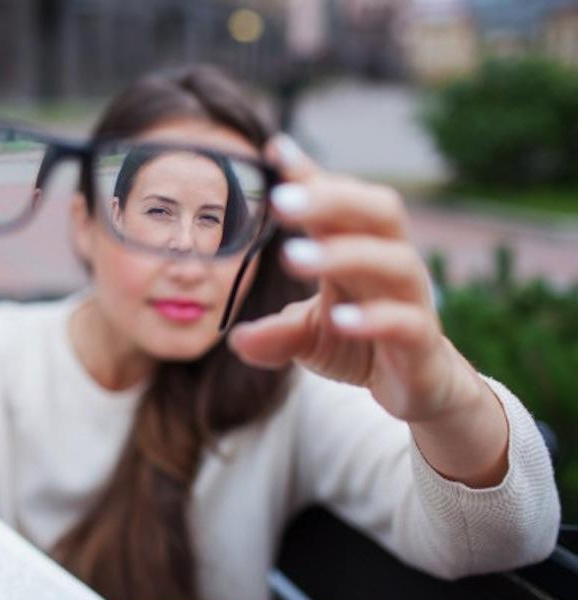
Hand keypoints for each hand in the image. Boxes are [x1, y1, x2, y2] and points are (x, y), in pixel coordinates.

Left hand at [228, 136, 486, 425]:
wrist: (419, 389)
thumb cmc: (361, 343)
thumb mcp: (308, 335)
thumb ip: (275, 332)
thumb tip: (235, 339)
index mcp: (358, 248)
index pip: (337, 202)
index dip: (309, 175)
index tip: (273, 150)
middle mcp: (389, 262)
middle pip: (376, 211)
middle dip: (330, 199)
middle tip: (280, 201)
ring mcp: (411, 299)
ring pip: (393, 260)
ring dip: (344, 254)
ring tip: (292, 257)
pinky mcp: (422, 341)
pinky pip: (406, 321)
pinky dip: (374, 318)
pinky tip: (340, 318)